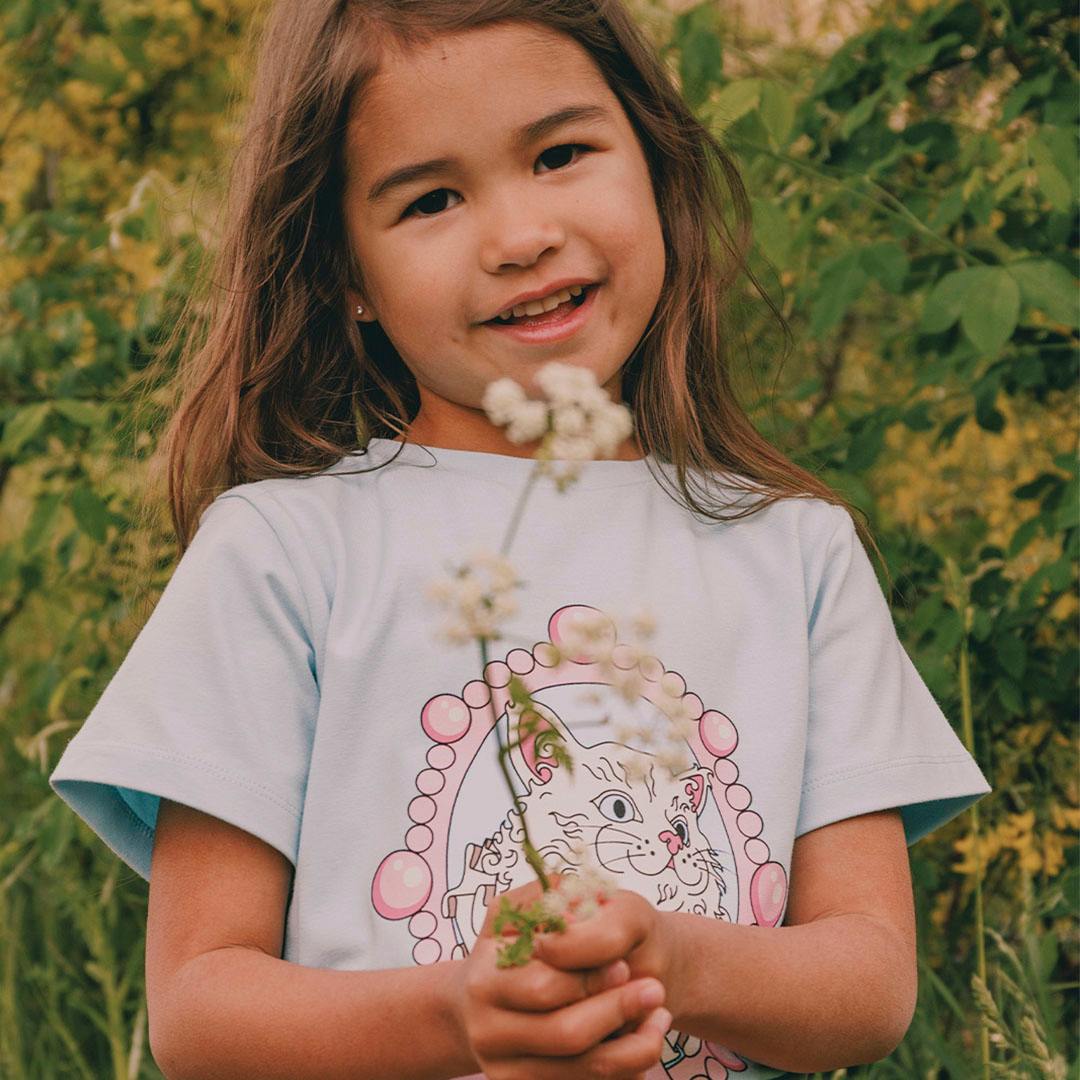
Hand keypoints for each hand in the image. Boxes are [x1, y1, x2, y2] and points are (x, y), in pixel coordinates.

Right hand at [451, 877, 671, 1078]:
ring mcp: (505, 1070)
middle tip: (656, 990)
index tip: (624, 963)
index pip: (545, 985)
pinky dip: (625, 1071)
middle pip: (566, 1034)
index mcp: (484, 978)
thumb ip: (552, 897)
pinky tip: (644, 1043)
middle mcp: (487, 1030)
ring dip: (636, 1047)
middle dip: (618, 1010)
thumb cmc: (526, 941)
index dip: (591, 978)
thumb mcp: (529, 906)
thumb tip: (576, 912)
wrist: (493, 996)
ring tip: (662, 1017)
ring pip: (584, 1069)